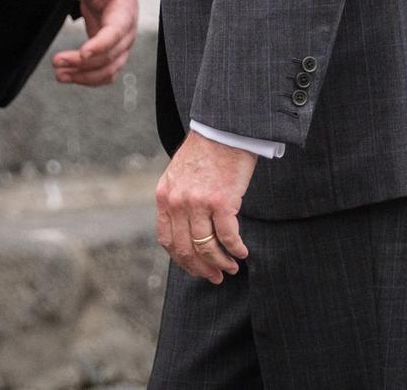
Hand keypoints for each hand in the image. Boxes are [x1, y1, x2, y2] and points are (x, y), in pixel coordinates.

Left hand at [52, 0, 136, 85]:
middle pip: (109, 57)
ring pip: (108, 70)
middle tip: (56, 61)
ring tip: (60, 75)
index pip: (115, 34)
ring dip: (84, 76)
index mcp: (125, 12)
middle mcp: (127, 32)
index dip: (100, 46)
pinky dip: (88, 78)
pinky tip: (69, 76)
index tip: (82, 53)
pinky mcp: (110, 49)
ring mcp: (120, 44)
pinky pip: (104, 71)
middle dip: (83, 64)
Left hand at [156, 129, 255, 282]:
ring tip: (231, 268)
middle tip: (215, 277)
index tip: (195, 268)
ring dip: (220, 263)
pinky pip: (228, 237)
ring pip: (206, 247)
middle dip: (201, 268)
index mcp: (164, 196)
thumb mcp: (179, 176)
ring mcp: (198, 203)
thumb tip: (187, 232)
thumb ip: (178, 201)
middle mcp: (177, 202)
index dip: (182, 260)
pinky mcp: (221, 202)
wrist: (222, 130)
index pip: (167, 240)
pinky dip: (236, 249)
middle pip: (186, 249)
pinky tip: (242, 252)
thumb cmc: (205, 152)